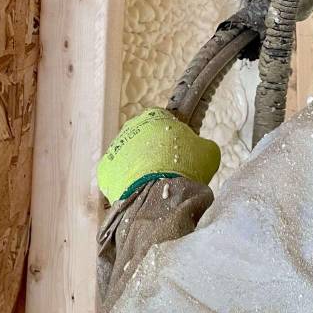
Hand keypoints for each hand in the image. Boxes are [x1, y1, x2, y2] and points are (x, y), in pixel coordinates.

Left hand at [97, 108, 220, 203]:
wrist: (159, 196)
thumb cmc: (185, 167)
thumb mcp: (208, 152)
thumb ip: (202, 145)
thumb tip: (202, 148)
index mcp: (155, 115)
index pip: (163, 120)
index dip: (172, 137)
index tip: (179, 151)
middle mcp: (131, 126)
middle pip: (143, 137)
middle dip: (153, 150)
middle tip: (167, 169)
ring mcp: (115, 148)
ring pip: (129, 157)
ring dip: (139, 167)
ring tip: (153, 185)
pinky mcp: (104, 171)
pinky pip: (117, 176)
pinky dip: (127, 183)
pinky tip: (140, 192)